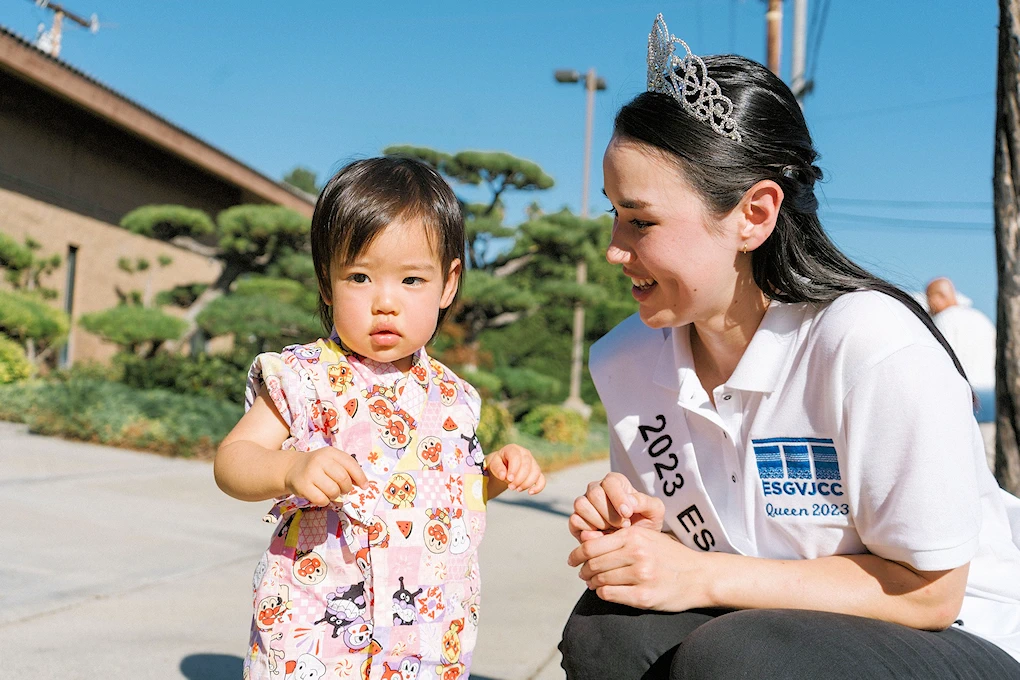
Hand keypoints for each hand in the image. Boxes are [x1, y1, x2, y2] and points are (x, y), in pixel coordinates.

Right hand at [283, 447, 367, 505]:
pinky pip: (322, 500)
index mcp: (331, 452)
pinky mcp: (303, 486)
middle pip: (343, 479)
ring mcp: (310, 473)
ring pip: (333, 491)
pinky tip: (321, 496)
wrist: (292, 468)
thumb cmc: (318, 466)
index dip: (360, 477)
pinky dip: (325, 501)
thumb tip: (363, 484)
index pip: (351, 464)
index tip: (364, 486)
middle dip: (346, 488)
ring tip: (329, 491)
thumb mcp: (332, 461)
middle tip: (342, 490)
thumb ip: (347, 469)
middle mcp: (320, 460)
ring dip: (335, 495)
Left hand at [485, 444, 545, 493]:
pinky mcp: (536, 472)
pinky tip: (530, 492)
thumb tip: (503, 476)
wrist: (503, 466)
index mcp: (513, 449)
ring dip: (527, 483)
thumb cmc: (498, 464)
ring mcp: (533, 462)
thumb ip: (497, 468)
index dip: (514, 469)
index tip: (509, 479)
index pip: (516, 457)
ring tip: (517, 489)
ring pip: (536, 472)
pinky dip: (538, 487)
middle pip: (527, 466)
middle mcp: (525, 453)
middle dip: (519, 479)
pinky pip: (542, 479)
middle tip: (511, 487)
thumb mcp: (493, 464)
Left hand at [567, 525, 708, 611]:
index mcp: (634, 536)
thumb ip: (620, 539)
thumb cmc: (670, 555)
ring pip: (600, 580)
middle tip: (583, 574)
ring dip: (592, 583)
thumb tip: (585, 540)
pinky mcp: (643, 597)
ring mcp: (640, 576)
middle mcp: (636, 554)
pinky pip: (610, 595)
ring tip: (594, 583)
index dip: (577, 554)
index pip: (592, 545)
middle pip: (593, 563)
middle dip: (584, 570)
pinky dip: (603, 593)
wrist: (699, 576)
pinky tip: (606, 591)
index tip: (572, 560)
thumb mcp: (647, 538)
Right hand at [569, 472, 664, 542]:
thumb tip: (628, 502)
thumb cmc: (646, 523)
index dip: (618, 498)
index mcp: (615, 482)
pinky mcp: (576, 520)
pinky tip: (602, 536)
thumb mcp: (654, 512)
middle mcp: (597, 489)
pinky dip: (588, 530)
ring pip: (581, 504)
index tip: (628, 514)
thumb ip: (646, 502)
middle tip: (623, 526)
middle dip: (609, 513)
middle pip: (594, 493)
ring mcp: (585, 504)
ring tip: (612, 530)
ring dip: (598, 521)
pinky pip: (574, 520)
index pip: (610, 482)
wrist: (636, 544)